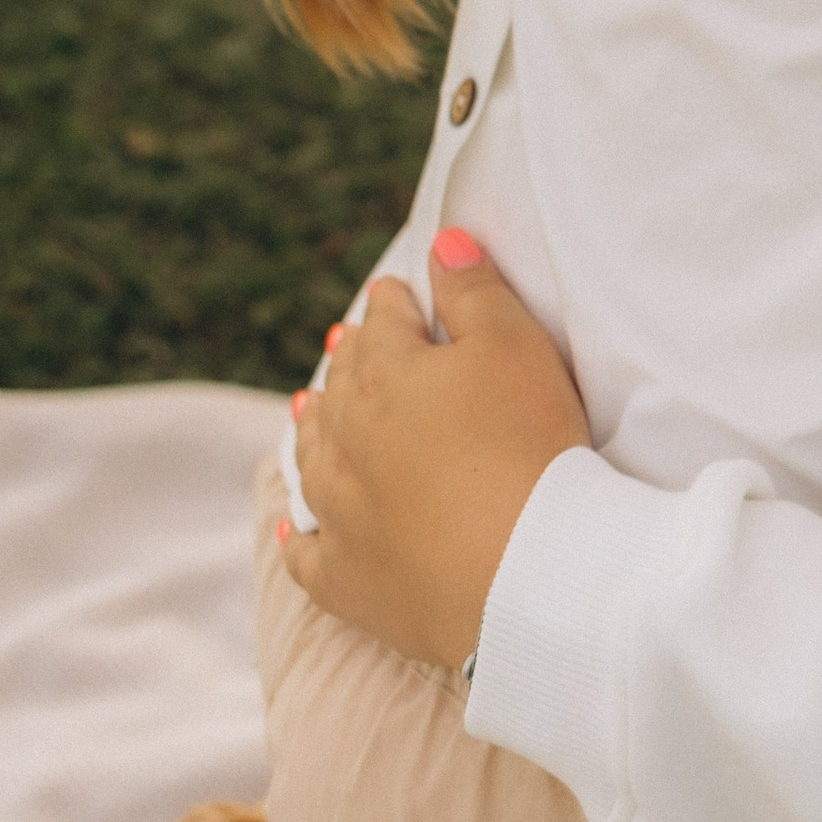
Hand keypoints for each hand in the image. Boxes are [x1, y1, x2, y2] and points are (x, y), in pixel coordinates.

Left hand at [282, 239, 588, 670]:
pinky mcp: (344, 579)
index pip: (384, 320)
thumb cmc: (529, 446)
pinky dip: (298, 533)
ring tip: (312, 411)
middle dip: (352, 359)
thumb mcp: (517, 346)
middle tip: (356, 345)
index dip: (397, 303)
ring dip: (315, 429)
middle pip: (342, 383)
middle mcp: (345, 437)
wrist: (521, 574)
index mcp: (385, 372)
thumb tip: (440, 243)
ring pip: (312, 457)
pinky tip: (293, 526)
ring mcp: (337, 511)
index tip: (400, 295)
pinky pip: (306, 552)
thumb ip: (474, 290)